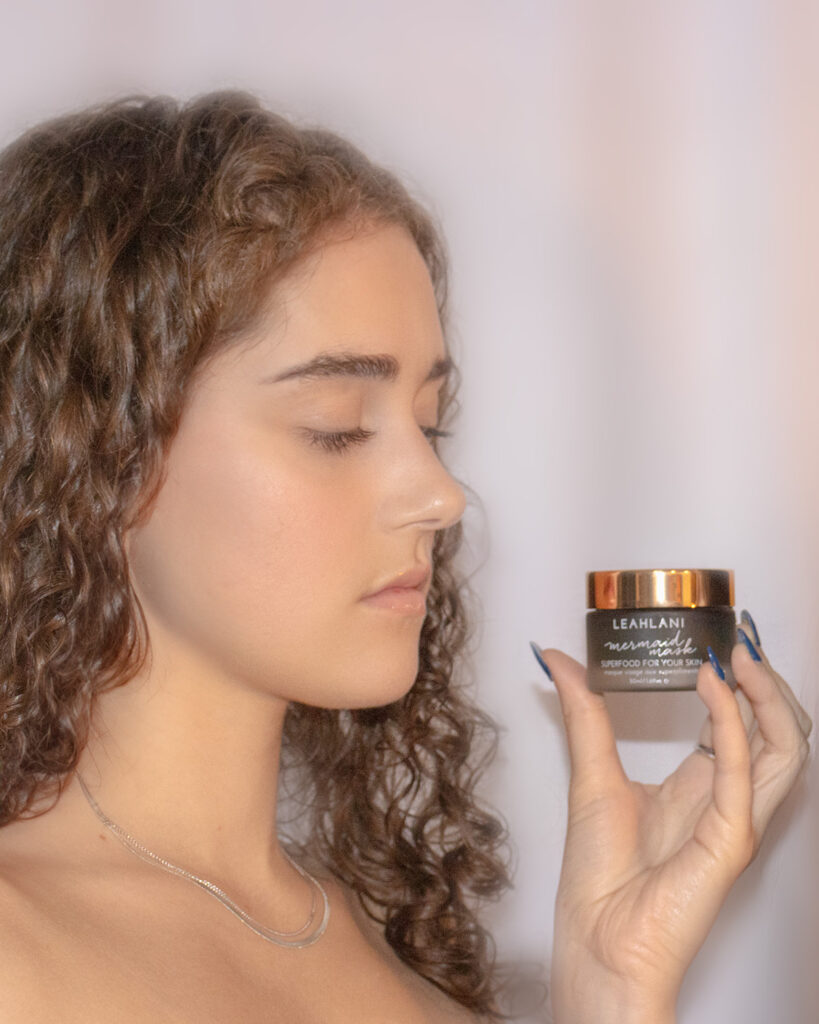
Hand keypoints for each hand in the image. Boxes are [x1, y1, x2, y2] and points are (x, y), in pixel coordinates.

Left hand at [533, 622, 811, 1023]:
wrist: (595, 941)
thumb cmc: (598, 876)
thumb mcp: (590, 773)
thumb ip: (584, 712)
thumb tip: (559, 659)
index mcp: (700, 787)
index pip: (740, 724)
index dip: (739, 681)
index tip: (720, 637)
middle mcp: (726, 800)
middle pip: (776, 732)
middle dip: (767, 682)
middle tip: (740, 638)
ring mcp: (735, 821)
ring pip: (784, 750)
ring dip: (767, 697)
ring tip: (738, 655)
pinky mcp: (730, 840)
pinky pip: (746, 774)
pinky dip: (733, 724)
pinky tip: (712, 686)